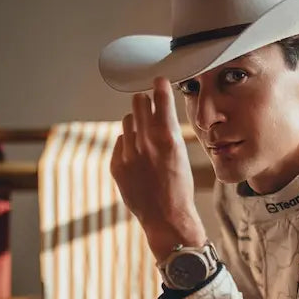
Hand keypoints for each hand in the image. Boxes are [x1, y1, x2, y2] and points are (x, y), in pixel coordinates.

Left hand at [110, 76, 206, 260]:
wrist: (167, 218)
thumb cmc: (179, 187)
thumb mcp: (181, 155)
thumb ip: (166, 132)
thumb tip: (155, 110)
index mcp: (168, 138)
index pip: (160, 98)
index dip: (160, 86)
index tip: (158, 80)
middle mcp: (146, 143)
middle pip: (139, 104)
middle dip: (144, 101)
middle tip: (147, 102)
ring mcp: (129, 155)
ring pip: (128, 122)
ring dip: (135, 123)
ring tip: (144, 137)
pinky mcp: (117, 166)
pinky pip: (120, 143)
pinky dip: (127, 145)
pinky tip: (137, 158)